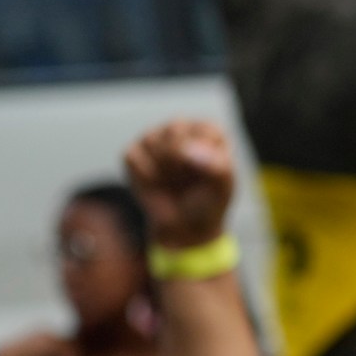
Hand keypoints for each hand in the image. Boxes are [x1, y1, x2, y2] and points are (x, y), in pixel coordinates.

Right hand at [121, 120, 234, 249]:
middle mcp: (180, 128)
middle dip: (182, 162)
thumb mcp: (222, 187)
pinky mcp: (133, 152)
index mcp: (208, 130)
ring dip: (165, 171)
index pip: (205, 130)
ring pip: (152, 142)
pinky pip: (133, 157)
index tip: (208, 175)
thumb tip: (187, 151)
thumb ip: (215, 166)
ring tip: (175, 182)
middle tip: (189, 180)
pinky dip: (147, 176)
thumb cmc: (209, 202)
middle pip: (174, 130)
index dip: (205, 157)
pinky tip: (157, 184)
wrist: (186, 227)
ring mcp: (154, 138)